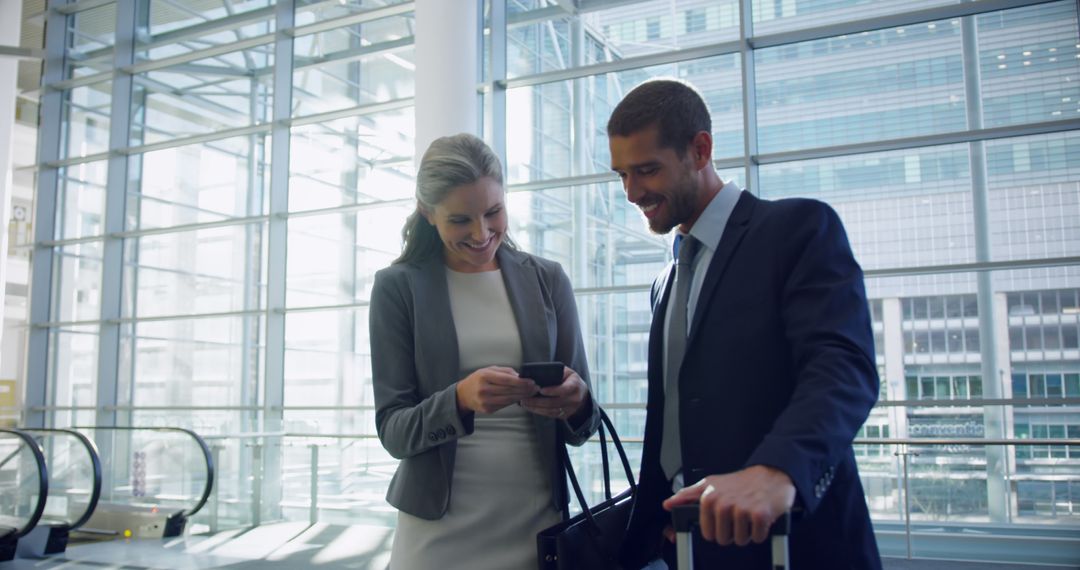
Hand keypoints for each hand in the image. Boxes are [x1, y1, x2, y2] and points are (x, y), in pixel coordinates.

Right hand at [455, 366, 537, 414]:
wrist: (464, 394)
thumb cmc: (479, 379)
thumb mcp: (489, 370)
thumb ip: (505, 371)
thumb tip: (521, 376)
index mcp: (484, 376)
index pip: (506, 380)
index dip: (521, 382)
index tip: (531, 381)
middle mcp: (484, 389)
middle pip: (509, 390)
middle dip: (524, 389)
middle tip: (535, 388)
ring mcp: (485, 401)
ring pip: (508, 399)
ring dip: (522, 396)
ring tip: (531, 393)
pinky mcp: (487, 410)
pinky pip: (504, 405)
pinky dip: (514, 401)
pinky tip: (521, 398)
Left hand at [520, 367, 587, 420]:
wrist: (581, 393)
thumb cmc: (570, 379)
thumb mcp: (566, 372)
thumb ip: (556, 372)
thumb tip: (537, 374)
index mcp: (575, 385)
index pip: (564, 389)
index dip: (552, 391)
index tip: (540, 390)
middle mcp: (574, 399)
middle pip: (554, 402)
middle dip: (538, 401)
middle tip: (525, 398)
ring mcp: (570, 409)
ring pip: (551, 410)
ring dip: (536, 408)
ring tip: (525, 403)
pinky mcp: (565, 415)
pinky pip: (551, 415)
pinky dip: (539, 412)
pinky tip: (531, 408)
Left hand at [662, 465, 794, 545]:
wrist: (770, 475)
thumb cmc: (740, 482)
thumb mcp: (710, 484)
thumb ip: (687, 495)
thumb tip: (668, 504)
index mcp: (709, 498)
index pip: (707, 533)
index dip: (717, 530)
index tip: (723, 520)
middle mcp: (723, 504)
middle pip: (723, 539)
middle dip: (732, 532)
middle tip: (738, 517)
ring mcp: (742, 509)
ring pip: (740, 540)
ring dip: (747, 532)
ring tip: (748, 516)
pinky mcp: (760, 515)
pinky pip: (757, 538)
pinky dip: (760, 532)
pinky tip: (759, 518)